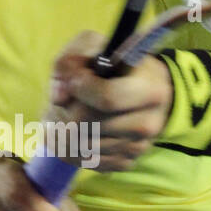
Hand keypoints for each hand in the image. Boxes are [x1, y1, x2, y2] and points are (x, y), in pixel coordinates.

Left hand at [45, 31, 173, 171]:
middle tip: (61, 100)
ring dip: (62, 130)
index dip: (79, 88)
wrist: (136, 89)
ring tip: (65, 113)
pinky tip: (74, 129)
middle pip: (86, 124)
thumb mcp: (91, 47)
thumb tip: (59, 95)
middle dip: (64, 111)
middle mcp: (149, 123)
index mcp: (151, 89)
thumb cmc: (110, 64)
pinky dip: (70, 147)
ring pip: (80, 145)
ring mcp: (137, 147)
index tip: (73, 81)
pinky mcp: (125, 163)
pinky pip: (84, 161)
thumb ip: (69, 62)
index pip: (107, 98)